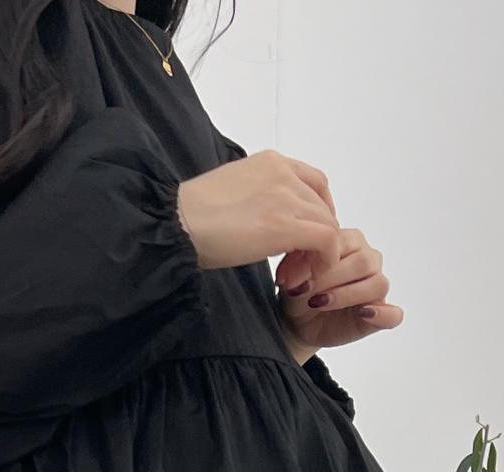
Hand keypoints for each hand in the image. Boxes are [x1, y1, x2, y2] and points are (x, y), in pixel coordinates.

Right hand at [175, 150, 341, 275]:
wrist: (177, 226)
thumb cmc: (190, 218)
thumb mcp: (232, 197)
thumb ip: (257, 200)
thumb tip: (265, 223)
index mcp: (270, 162)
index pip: (313, 183)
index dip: (318, 212)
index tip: (306, 238)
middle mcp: (284, 173)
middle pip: (322, 206)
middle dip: (317, 238)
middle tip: (298, 265)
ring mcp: (287, 196)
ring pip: (327, 223)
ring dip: (318, 253)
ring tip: (295, 275)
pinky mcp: (287, 224)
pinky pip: (327, 240)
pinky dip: (325, 260)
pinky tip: (309, 276)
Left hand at [276, 228, 402, 359]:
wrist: (294, 322)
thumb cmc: (298, 292)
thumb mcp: (293, 274)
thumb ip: (301, 262)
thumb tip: (309, 260)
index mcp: (350, 242)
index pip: (346, 243)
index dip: (322, 259)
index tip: (295, 276)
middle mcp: (369, 261)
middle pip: (364, 262)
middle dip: (331, 278)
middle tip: (305, 291)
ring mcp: (376, 287)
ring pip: (377, 284)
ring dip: (346, 295)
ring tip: (319, 303)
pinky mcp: (379, 315)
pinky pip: (394, 315)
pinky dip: (383, 315)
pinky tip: (363, 314)